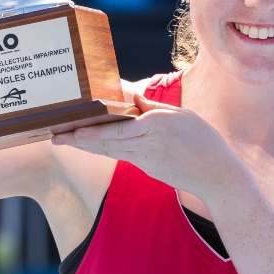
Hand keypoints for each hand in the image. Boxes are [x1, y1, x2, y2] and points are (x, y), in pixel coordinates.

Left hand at [52, 93, 232, 200]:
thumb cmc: (204, 141)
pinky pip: (122, 156)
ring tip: (65, 141)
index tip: (75, 129)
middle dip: (79, 141)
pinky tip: (91, 145)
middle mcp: (147, 144)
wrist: (217, 176)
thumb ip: (155, 108)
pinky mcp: (148, 168)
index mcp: (157, 126)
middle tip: (56, 138)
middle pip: (107, 142)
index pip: (119, 128)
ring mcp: (146, 160)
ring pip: (110, 151)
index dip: (95, 131)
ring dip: (87, 146)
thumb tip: (134, 98)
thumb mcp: (182, 115)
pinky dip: (104, 150)